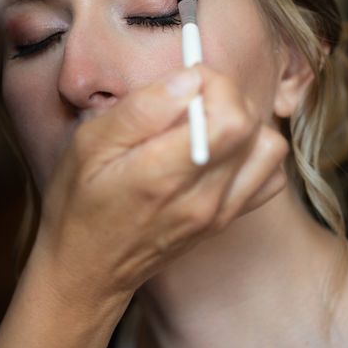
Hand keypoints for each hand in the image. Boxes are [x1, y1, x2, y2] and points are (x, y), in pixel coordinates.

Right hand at [35, 65, 287, 300]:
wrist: (88, 269)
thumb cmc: (79, 204)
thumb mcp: (88, 145)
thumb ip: (142, 110)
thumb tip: (189, 80)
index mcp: (166, 174)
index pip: (230, 116)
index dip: (216, 84)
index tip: (187, 78)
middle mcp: (204, 197)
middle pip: (251, 126)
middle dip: (225, 96)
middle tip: (189, 99)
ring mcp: (220, 212)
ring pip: (269, 148)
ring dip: (244, 123)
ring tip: (205, 123)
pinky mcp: (225, 219)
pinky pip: (268, 177)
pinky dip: (253, 153)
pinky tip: (221, 150)